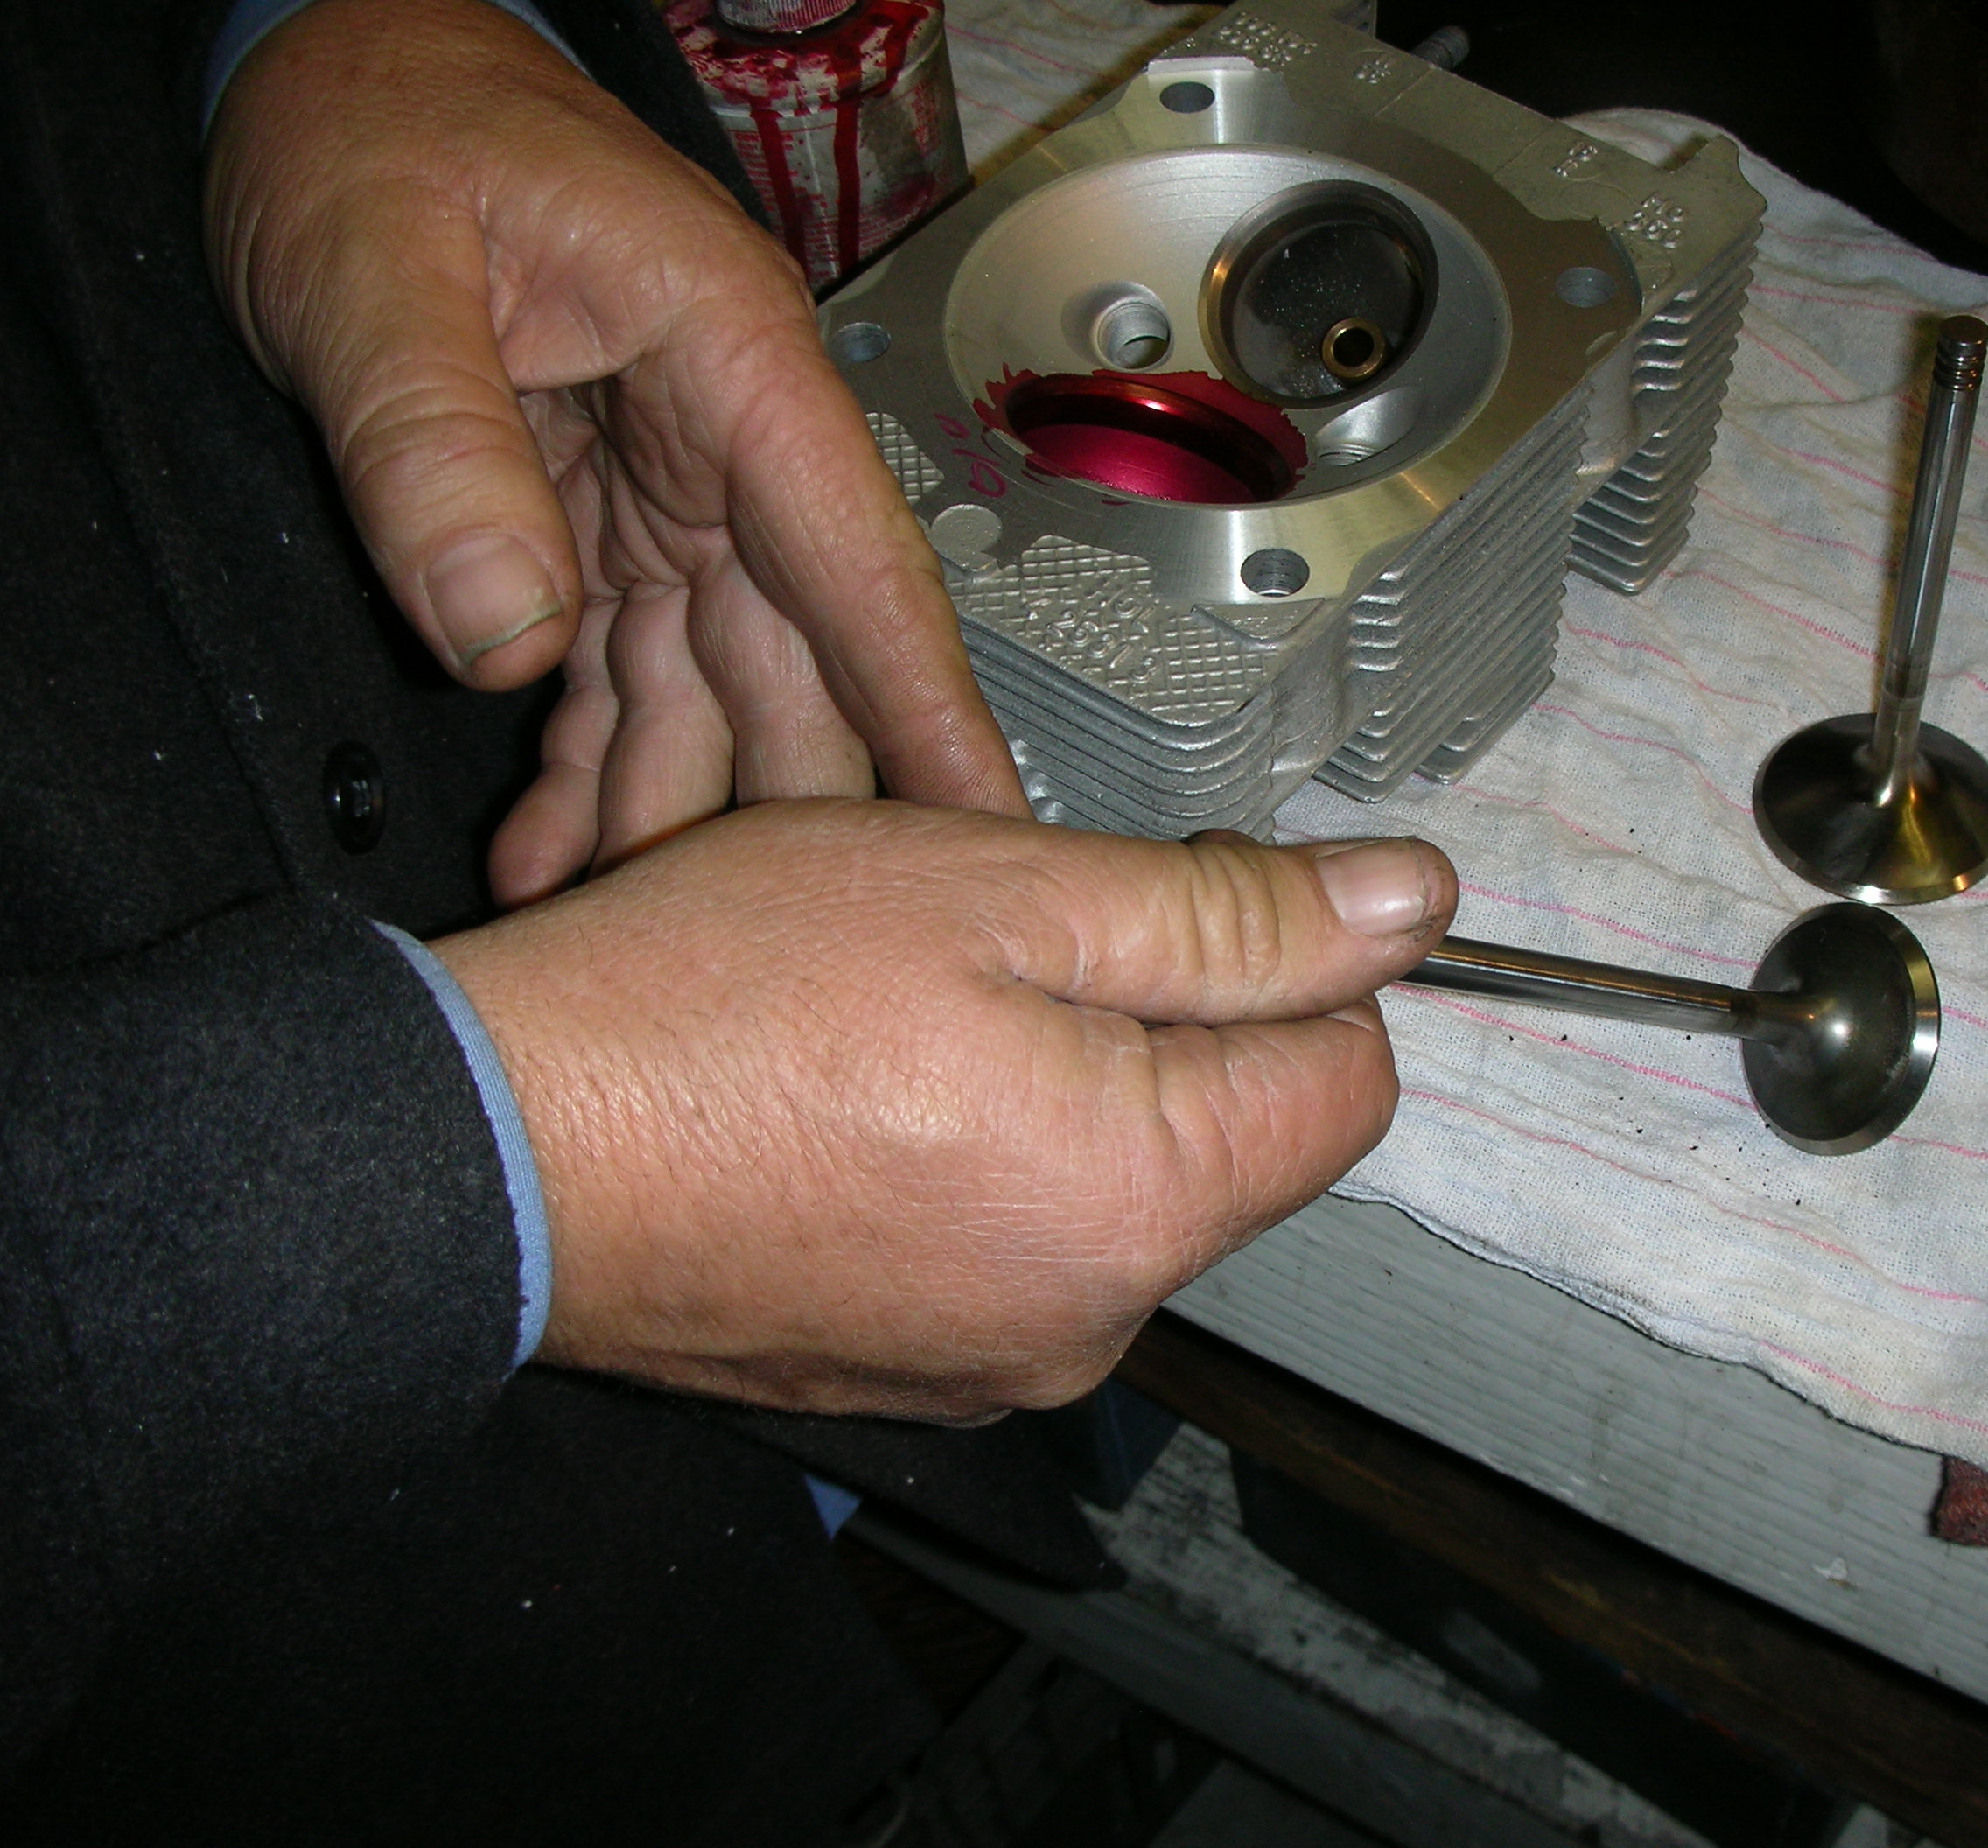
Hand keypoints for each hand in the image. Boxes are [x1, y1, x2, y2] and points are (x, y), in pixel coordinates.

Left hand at [204, 0, 1025, 905]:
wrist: (328, 77)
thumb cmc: (382, 122)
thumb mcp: (381, 265)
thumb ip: (438, 450)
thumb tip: (505, 631)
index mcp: (730, 364)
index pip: (865, 572)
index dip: (934, 717)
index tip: (998, 838)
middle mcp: (724, 451)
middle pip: (802, 669)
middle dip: (801, 819)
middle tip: (800, 960)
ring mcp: (665, 504)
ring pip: (710, 700)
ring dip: (676, 822)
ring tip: (631, 943)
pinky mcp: (590, 538)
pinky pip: (612, 685)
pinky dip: (585, 775)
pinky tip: (559, 860)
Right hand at [433, 809, 1456, 1418]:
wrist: (488, 1153)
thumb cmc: (710, 1006)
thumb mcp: (1003, 892)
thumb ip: (1231, 917)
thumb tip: (1410, 908)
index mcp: (1144, 1199)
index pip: (1349, 1081)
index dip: (1296, 964)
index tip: (1191, 894)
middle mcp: (1091, 1319)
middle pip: (1232, 1141)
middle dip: (1166, 1021)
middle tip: (1010, 928)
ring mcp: (994, 1363)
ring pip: (1117, 1188)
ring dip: (1066, 1086)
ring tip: (915, 1011)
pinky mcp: (909, 1374)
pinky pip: (1014, 1246)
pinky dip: (981, 1162)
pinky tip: (870, 1095)